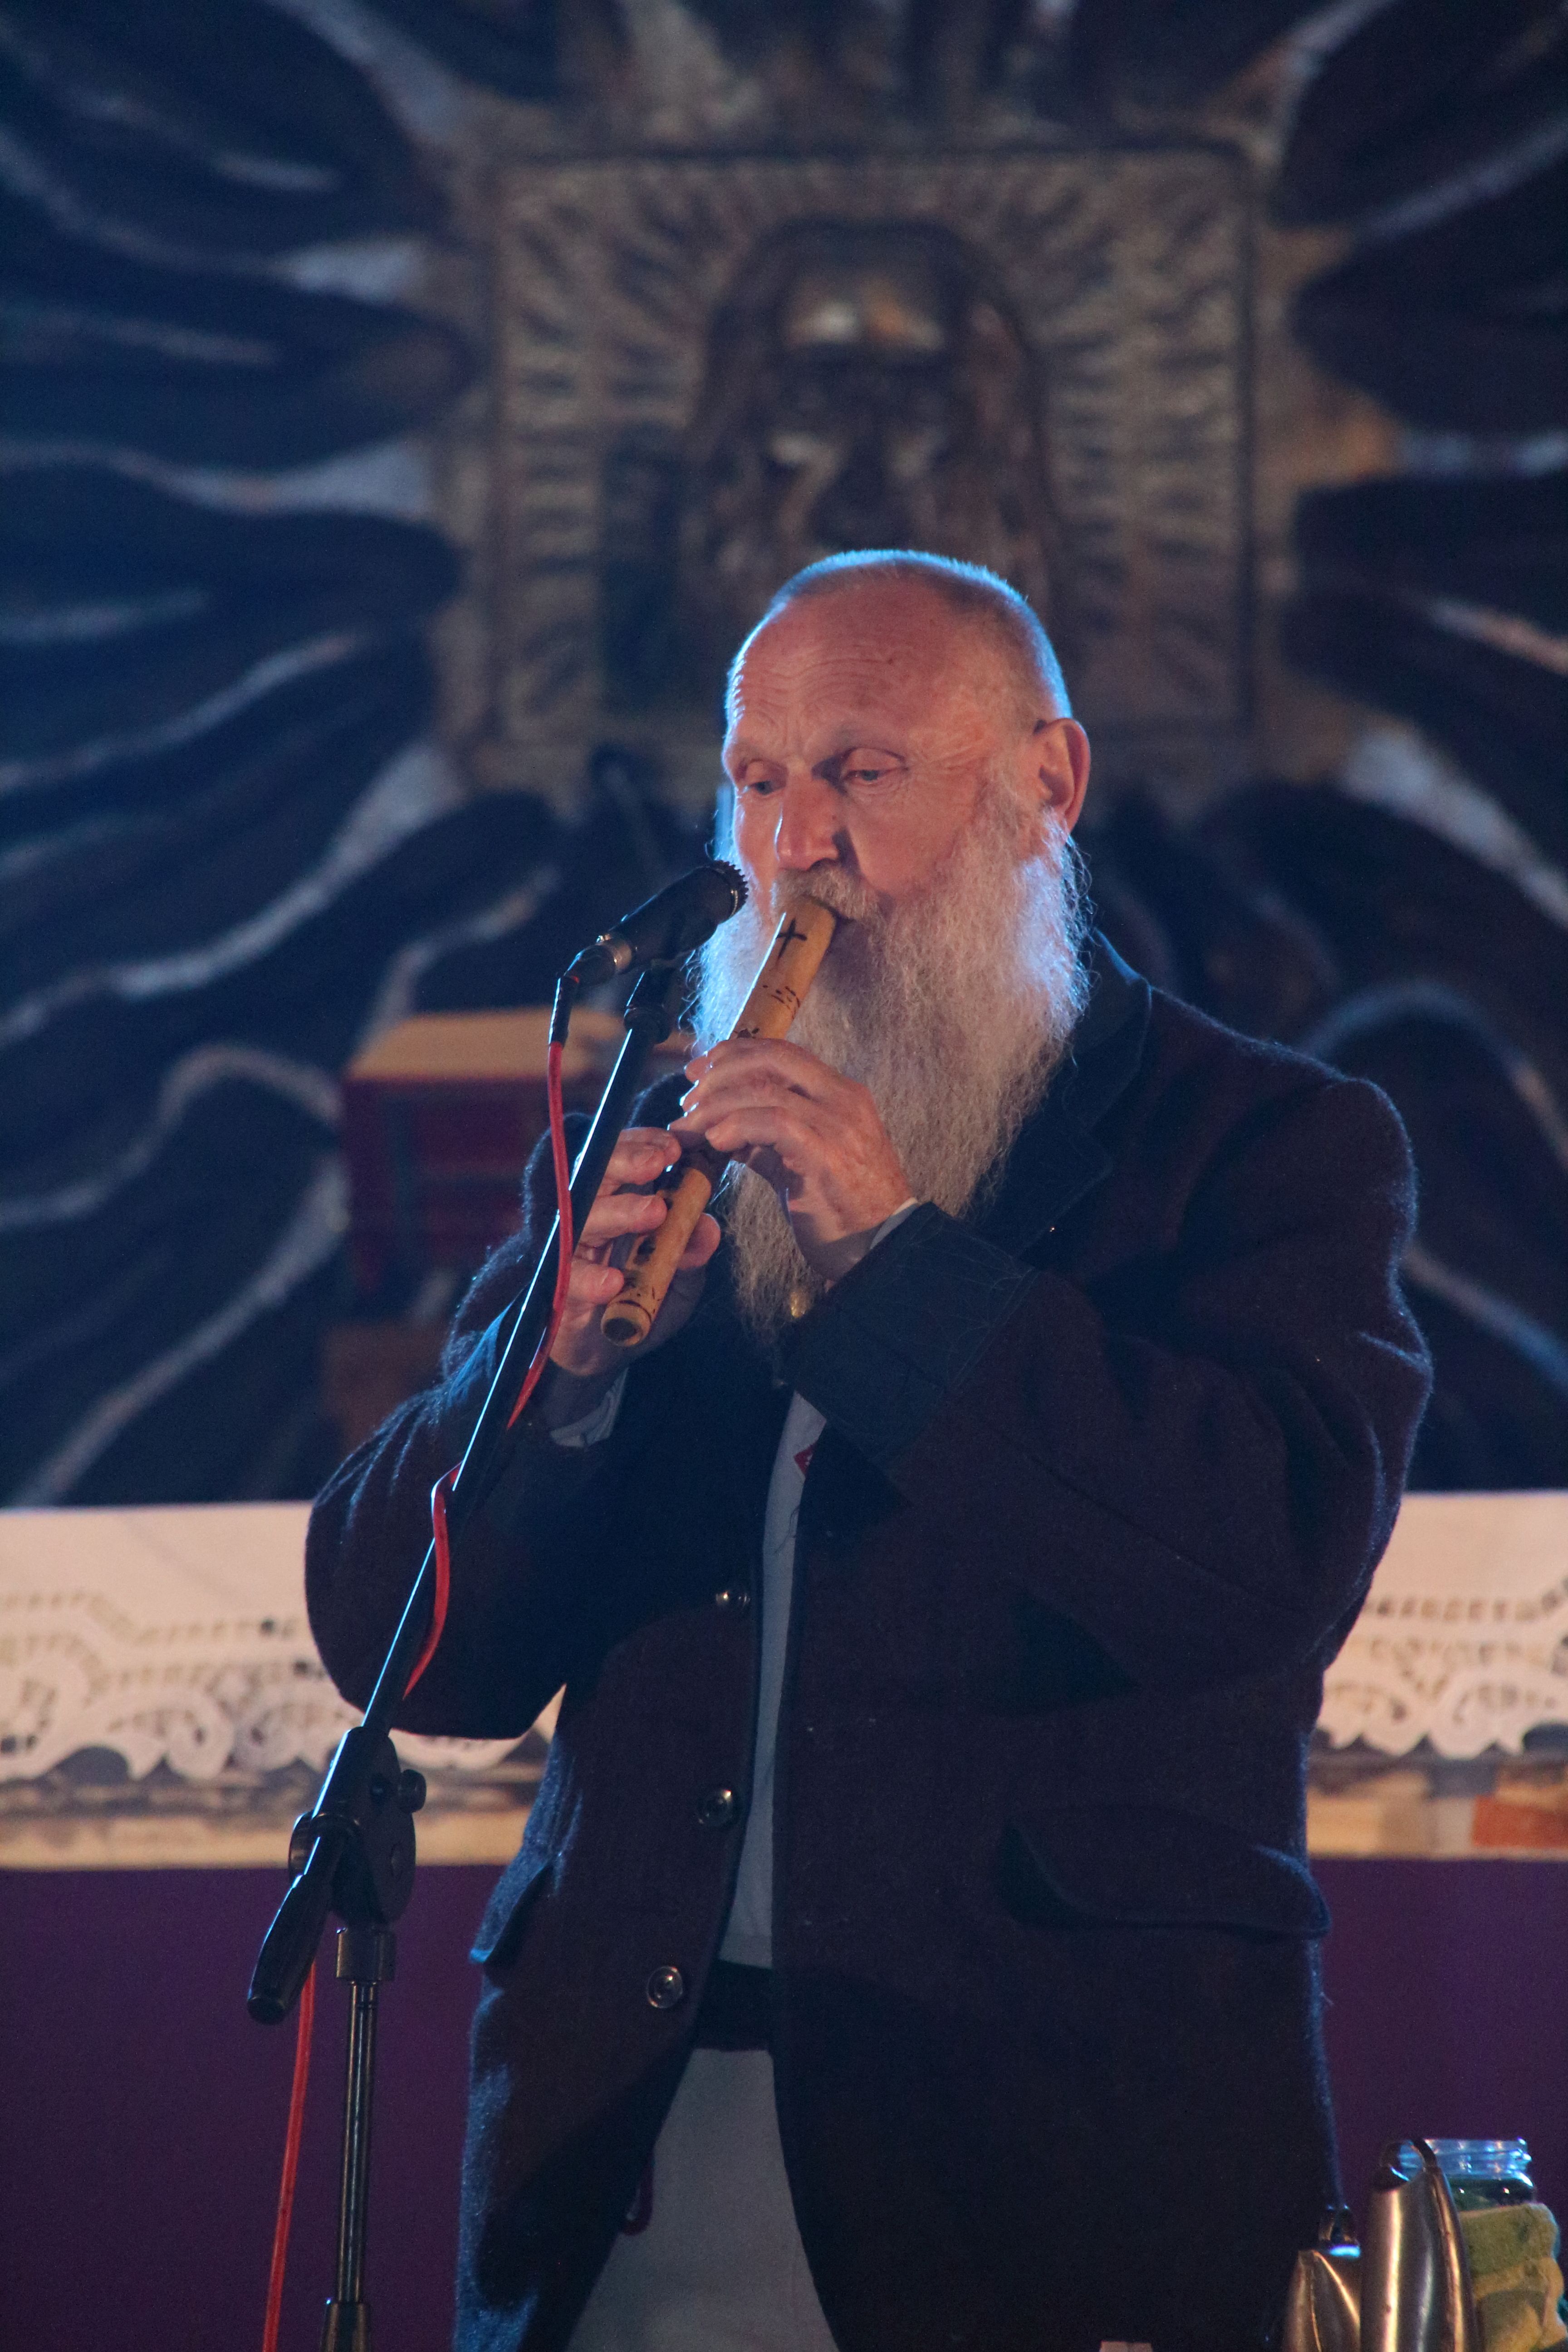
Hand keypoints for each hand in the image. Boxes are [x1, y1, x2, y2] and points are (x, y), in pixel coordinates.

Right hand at [545, 1127, 719, 1391]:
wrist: (602, 1350)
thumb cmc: (641, 1300)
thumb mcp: (679, 1278)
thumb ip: (692, 1253)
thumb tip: (710, 1226)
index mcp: (619, 1201)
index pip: (625, 1157)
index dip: (646, 1144)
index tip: (675, 1145)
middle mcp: (591, 1215)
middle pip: (599, 1173)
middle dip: (628, 1161)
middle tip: (659, 1161)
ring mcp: (573, 1248)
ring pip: (585, 1217)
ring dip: (620, 1212)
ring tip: (654, 1212)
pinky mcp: (561, 1286)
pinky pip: (573, 1276)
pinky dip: (593, 1278)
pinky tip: (614, 1281)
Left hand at [670, 1037, 909, 1283]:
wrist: (881, 1248)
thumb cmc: (841, 1209)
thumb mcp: (799, 1162)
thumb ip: (766, 1139)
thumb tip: (721, 1126)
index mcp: (839, 1093)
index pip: (781, 1053)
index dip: (734, 1054)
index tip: (699, 1072)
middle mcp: (842, 1099)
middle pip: (771, 1059)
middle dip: (720, 1071)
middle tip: (688, 1098)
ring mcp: (838, 1124)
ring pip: (766, 1089)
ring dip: (717, 1105)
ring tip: (691, 1126)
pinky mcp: (827, 1155)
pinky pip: (775, 1123)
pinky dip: (738, 1125)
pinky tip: (715, 1141)